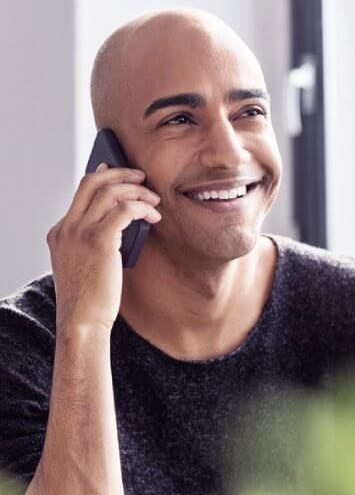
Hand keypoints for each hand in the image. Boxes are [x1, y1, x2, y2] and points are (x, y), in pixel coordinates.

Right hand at [47, 163, 161, 330]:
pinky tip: (153, 216)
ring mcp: (79, 232)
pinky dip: (142, 207)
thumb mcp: (82, 264)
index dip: (104, 179)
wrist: (81, 321)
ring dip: (136, 190)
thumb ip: (90, 242)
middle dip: (120, 173)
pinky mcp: (98, 240)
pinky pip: (124, 209)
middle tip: (141, 177)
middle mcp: (66, 227)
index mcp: (59, 232)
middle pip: (92, 182)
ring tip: (154, 199)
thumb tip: (120, 223)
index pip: (82, 192)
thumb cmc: (88, 299)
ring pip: (110, 191)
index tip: (121, 175)